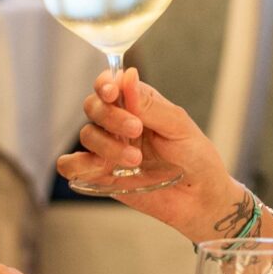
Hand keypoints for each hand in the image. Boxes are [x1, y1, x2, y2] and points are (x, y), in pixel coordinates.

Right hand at [55, 68, 238, 233]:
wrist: (200, 198)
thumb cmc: (195, 157)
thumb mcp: (178, 126)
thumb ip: (149, 104)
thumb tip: (128, 75)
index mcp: (137, 104)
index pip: (109, 85)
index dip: (104, 84)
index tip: (112, 92)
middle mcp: (118, 123)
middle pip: (92, 107)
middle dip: (110, 116)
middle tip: (136, 129)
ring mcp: (108, 149)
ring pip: (86, 135)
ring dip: (107, 145)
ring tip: (136, 160)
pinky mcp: (101, 175)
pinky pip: (72, 165)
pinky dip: (77, 164)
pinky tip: (101, 168)